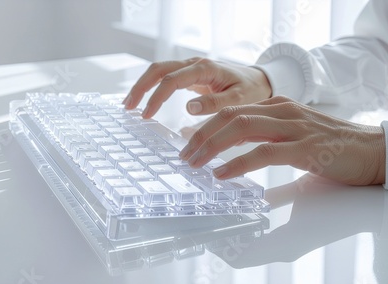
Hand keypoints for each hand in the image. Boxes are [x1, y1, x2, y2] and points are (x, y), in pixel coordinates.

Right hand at [123, 57, 271, 117]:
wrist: (260, 81)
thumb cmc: (251, 90)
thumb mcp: (239, 100)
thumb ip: (215, 103)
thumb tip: (188, 107)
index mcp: (204, 69)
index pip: (171, 80)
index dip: (156, 97)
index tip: (146, 115)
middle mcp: (194, 64)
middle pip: (158, 70)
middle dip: (140, 87)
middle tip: (127, 107)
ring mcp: (191, 67)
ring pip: (159, 70)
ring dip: (142, 85)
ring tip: (129, 104)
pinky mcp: (190, 74)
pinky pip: (165, 76)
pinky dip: (151, 86)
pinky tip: (144, 99)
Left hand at [179, 96, 385, 185]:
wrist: (373, 150)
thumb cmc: (332, 147)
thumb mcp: (292, 138)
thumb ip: (266, 142)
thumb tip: (237, 159)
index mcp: (277, 107)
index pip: (232, 110)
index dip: (206, 124)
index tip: (187, 139)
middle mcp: (281, 111)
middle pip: (230, 115)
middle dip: (201, 134)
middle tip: (184, 154)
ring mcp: (293, 127)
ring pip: (241, 127)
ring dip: (212, 145)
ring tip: (195, 163)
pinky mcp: (304, 148)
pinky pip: (263, 152)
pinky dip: (238, 163)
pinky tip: (222, 173)